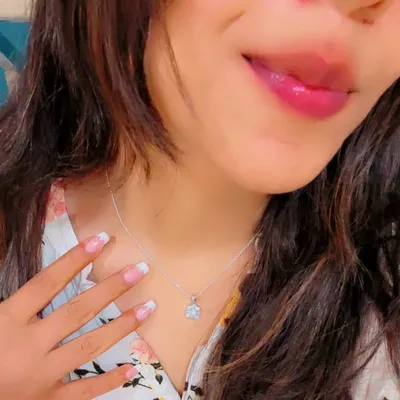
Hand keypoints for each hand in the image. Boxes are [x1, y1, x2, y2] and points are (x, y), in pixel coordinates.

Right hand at [0, 233, 152, 398]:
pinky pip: (83, 392)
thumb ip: (11, 299)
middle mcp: (29, 346)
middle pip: (78, 310)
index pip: (47, 282)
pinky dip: (108, 382)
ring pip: (89, 346)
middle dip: (111, 288)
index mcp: (6, 322)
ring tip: (148, 308)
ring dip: (122, 326)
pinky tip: (132, 368)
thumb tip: (36, 282)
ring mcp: (41, 375)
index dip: (75, 259)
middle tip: (139, 270)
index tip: (101, 239)